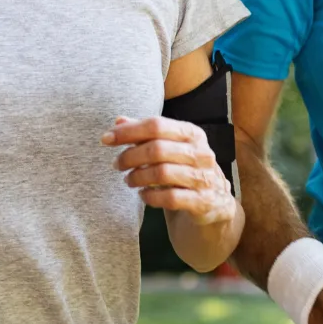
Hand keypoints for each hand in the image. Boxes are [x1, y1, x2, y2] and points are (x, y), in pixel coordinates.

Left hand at [104, 116, 236, 226]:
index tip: (106, 139)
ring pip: (161, 173)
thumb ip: (146, 134)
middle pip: (157, 149)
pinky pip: (169, 198)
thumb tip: (119, 121)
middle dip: (130, 156)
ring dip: (138, 177)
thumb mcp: (170, 148)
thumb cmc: (186, 170)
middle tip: (117, 164)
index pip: (156, 125)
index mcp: (193, 134)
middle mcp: (201, 153)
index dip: (128, 131)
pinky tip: (143, 195)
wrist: (215, 203)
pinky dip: (150, 196)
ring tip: (128, 180)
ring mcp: (204, 178)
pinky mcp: (202, 201)